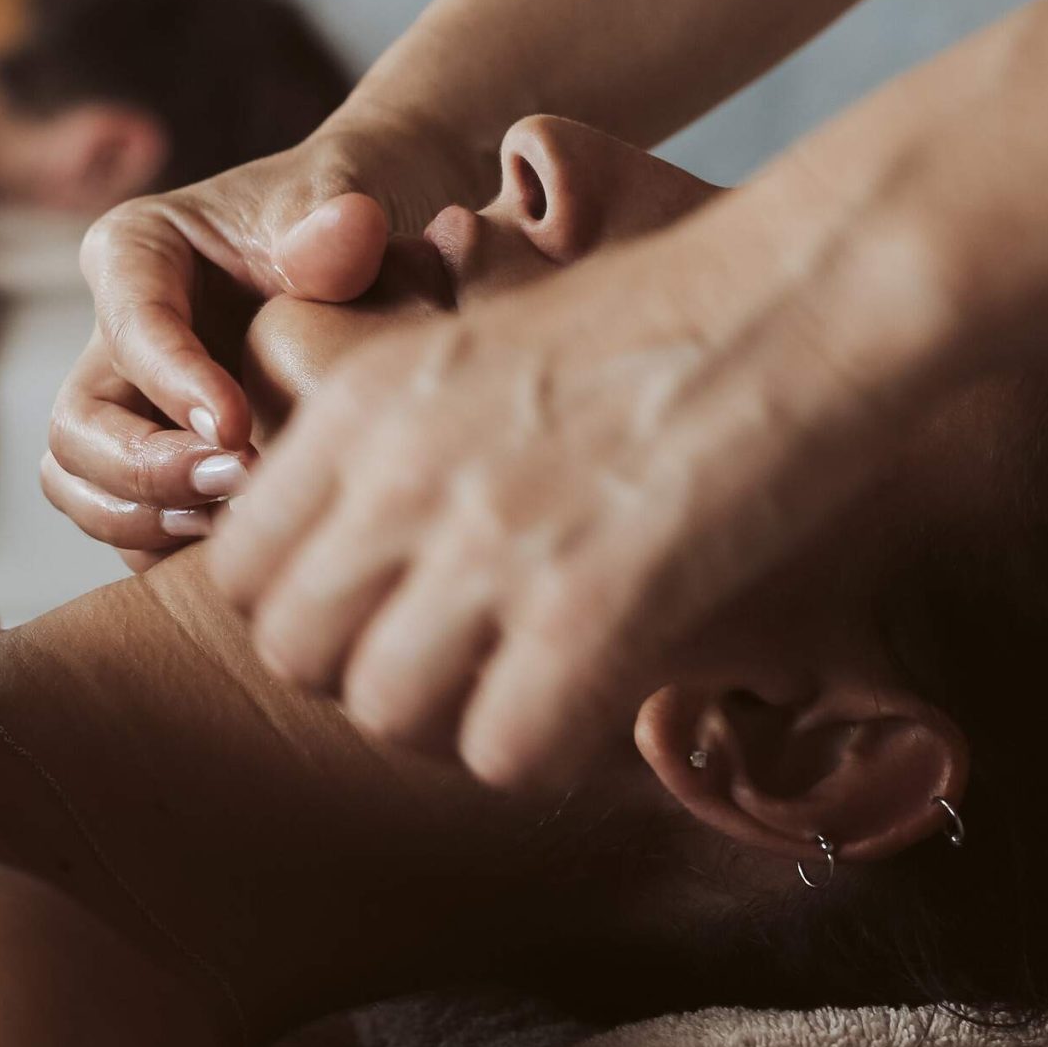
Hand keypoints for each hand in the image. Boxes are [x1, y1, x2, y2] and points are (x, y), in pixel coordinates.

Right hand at [43, 118, 487, 557]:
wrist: (367, 253)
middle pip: (76, 424)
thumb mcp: (341, 193)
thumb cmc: (342, 211)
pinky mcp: (153, 461)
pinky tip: (240, 547)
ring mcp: (127, 407)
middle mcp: (115, 336)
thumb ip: (337, 220)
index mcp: (135, 253)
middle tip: (236, 482)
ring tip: (235, 522)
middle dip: (144, 469)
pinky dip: (165, 548)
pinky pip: (124, 523)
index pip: (131, 325)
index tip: (238, 429)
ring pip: (79, 483)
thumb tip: (345, 233)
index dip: (174, 384)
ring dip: (144, 519)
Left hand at [205, 190, 952, 791]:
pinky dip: (543, 754)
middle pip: (293, 653)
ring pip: (383, 712)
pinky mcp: (588, 608)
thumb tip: (364, 538)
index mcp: (364, 400)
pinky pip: (502, 753)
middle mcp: (401, 470)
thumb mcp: (484, 340)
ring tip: (521, 692)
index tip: (378, 616)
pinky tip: (593, 711)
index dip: (305, 614)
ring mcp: (489, 540)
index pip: (239, 565)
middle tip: (452, 669)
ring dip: (450, 725)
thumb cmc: (667, 316)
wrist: (808, 293)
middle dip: (363, 679)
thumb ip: (398, 434)